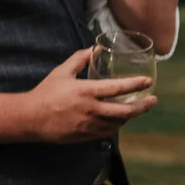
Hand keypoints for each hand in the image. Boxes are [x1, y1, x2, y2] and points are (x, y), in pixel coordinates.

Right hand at [24, 47, 155, 142]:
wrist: (31, 118)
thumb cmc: (46, 93)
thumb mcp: (62, 72)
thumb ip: (79, 59)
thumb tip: (93, 49)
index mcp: (86, 91)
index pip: (118, 88)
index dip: (136, 84)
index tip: (148, 81)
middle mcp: (91, 110)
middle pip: (126, 111)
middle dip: (143, 105)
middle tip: (152, 100)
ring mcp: (90, 125)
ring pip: (119, 122)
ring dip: (130, 116)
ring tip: (136, 108)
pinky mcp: (86, 136)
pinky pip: (108, 132)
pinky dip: (117, 125)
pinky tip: (119, 120)